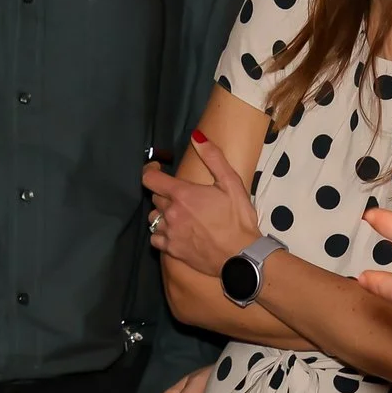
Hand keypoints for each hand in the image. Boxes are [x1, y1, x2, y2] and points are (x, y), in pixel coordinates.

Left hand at [142, 134, 259, 278]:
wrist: (242, 256)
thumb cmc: (238, 219)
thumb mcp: (231, 183)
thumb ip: (213, 157)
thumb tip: (196, 136)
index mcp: (182, 194)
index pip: (150, 178)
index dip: (150, 171)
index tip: (157, 169)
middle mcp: (171, 213)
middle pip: (155, 198)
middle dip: (165, 194)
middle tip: (182, 196)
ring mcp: (169, 233)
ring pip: (153, 218)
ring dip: (162, 214)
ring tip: (178, 215)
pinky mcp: (172, 250)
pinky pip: (155, 238)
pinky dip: (161, 234)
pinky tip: (174, 232)